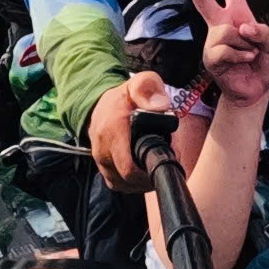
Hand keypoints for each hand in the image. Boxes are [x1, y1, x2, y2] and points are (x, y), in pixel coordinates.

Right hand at [88, 72, 170, 192]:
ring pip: (123, 185)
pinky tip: (144, 174)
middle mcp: (102, 149)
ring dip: (142, 183)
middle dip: (151, 177)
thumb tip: (161, 105)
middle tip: (167, 163)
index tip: (169, 160)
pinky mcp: (102, 168)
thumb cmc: (125, 97)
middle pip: (129, 180)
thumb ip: (149, 89)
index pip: (129, 168)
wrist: (100, 105)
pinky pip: (117, 184)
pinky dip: (132, 184)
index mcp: (112, 130)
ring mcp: (100, 160)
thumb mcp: (140, 83)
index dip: (151, 171)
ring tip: (157, 168)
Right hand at [173, 0, 268, 110]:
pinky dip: (240, 55)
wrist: (254, 90)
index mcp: (237, 15)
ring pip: (228, 31)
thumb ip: (262, 31)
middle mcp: (222, 24)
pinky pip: (226, 49)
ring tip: (249, 54)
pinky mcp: (210, 56)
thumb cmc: (262, 64)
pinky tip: (242, 61)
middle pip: (203, 0)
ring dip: (245, 43)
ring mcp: (213, 40)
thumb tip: (242, 26)